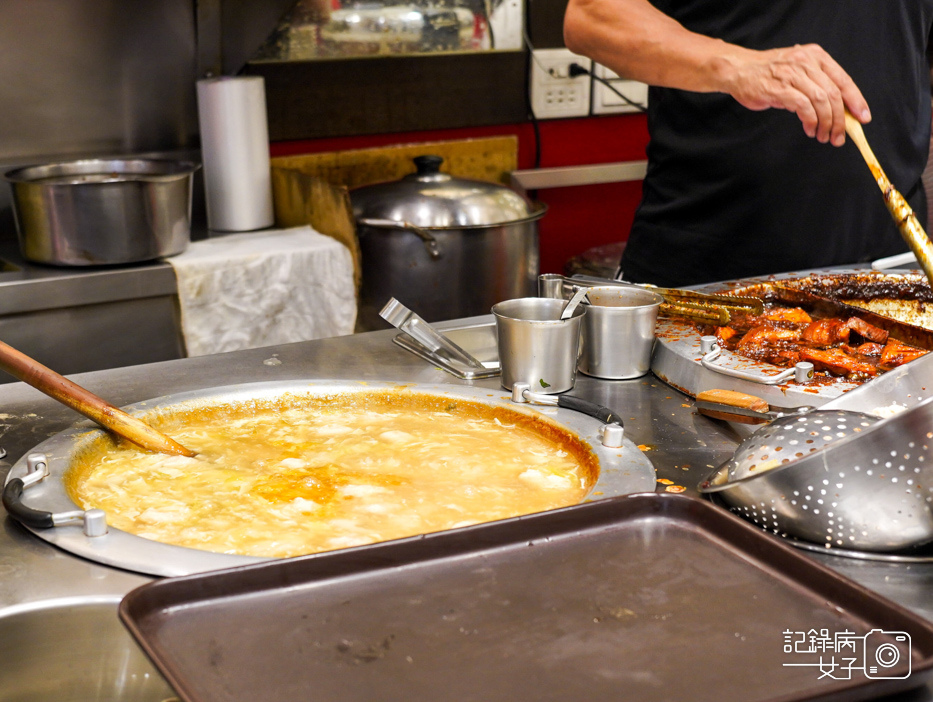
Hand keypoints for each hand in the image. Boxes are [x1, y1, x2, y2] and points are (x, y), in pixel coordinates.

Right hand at [724, 43, 869, 145]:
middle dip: (841, 119)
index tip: (862, 118)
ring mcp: (793, 75)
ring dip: (826, 123)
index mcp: (816, 56)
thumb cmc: (767, 73)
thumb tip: (836, 110)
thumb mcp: (797, 71)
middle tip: (839, 136)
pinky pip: (804, 107)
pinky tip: (810, 129)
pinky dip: (810, 121)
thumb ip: (816, 84)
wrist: (739, 70)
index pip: (843, 80)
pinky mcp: (780, 89)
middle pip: (834, 94)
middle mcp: (807, 63)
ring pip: (821, 101)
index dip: (856, 101)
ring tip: (823, 136)